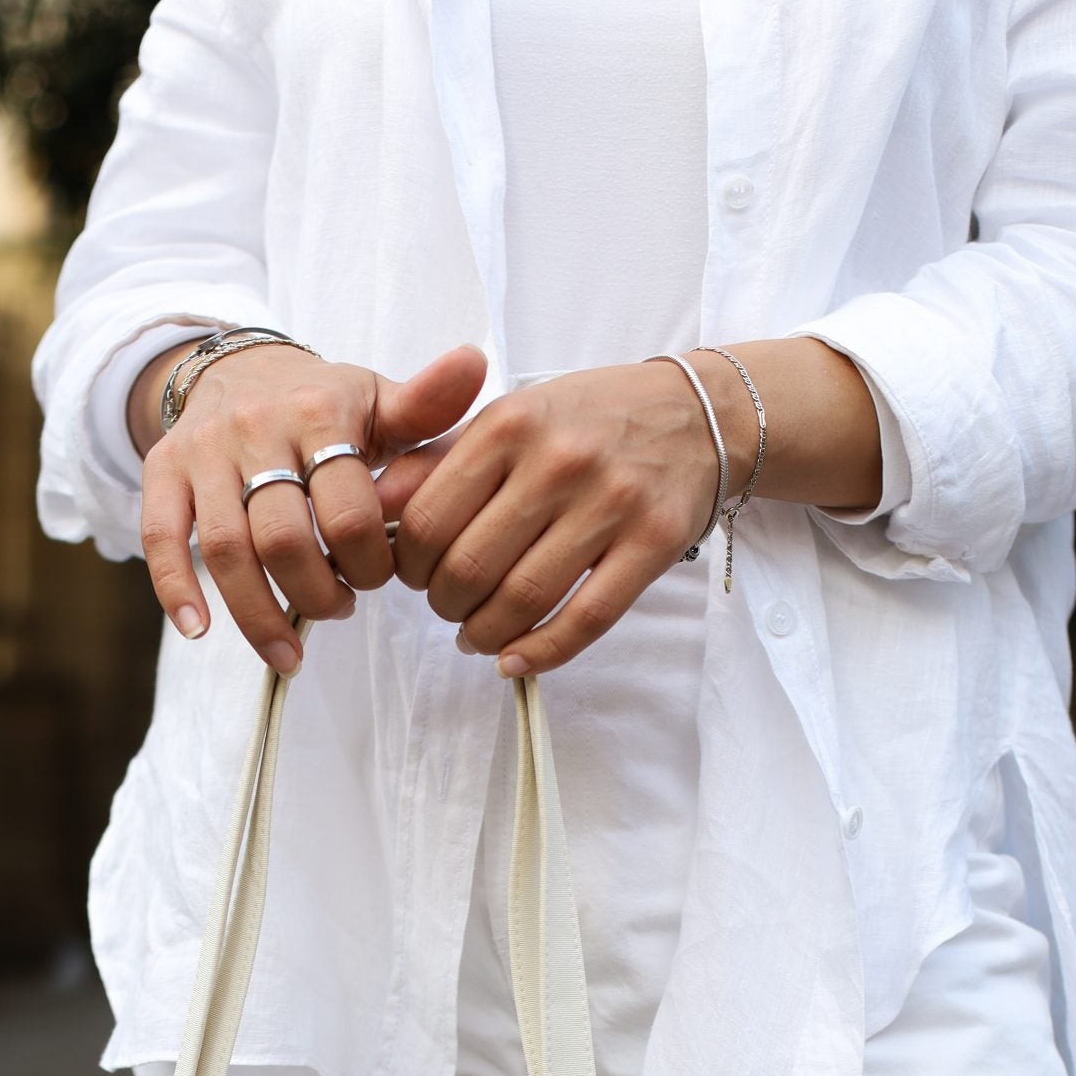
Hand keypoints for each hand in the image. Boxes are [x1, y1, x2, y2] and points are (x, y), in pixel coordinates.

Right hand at [133, 341, 486, 672]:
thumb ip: (426, 404)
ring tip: (290, 653)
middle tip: (341, 608)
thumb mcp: (378, 399)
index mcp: (319, 412)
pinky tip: (201, 632)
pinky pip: (161, 536)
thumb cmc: (323, 404)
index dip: (368, 562)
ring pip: (225, 549)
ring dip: (260, 614)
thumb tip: (476, 364)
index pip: (347, 509)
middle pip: (283, 537)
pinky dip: (177, 590)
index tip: (380, 578)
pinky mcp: (164, 470)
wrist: (239, 368)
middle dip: (317, 592)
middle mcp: (256, 428)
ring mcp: (205, 452)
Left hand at [379, 359, 717, 675]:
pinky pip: (586, 619)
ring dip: (486, 635)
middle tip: (450, 608)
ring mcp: (610, 502)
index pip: (429, 519)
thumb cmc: (589, 422)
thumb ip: (443, 462)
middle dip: (445, 606)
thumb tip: (377, 513)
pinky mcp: (653, 543)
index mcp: (511, 422)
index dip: (411, 566)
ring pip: (523, 599)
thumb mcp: (512, 417)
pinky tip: (516, 660)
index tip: (419, 576)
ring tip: (478, 637)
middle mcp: (558, 459)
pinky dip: (541, 652)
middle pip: (470, 566)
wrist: (698, 415)